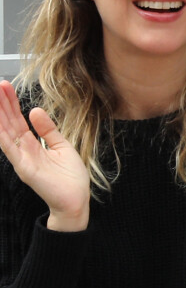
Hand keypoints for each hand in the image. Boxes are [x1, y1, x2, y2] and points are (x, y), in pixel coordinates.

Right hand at [0, 80, 89, 230]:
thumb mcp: (61, 145)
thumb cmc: (70, 176)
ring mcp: (22, 159)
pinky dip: (3, 135)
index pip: (18, 121)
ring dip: (0, 114)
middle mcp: (24, 151)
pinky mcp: (25, 168)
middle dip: (3, 104)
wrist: (76, 198)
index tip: (6, 88)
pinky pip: (11, 149)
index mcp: (33, 145)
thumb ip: (48, 129)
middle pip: (9, 124)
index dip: (11, 105)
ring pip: (6, 132)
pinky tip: (0, 122)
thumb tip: (35, 110)